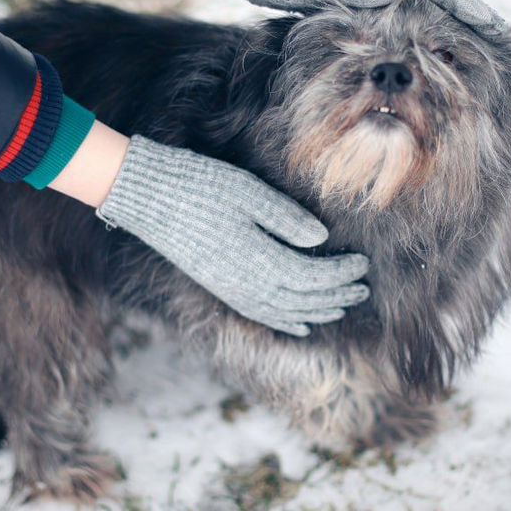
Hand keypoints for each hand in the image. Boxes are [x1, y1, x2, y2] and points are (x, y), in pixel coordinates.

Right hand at [96, 135, 369, 335]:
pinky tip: (300, 324)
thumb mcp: (247, 191)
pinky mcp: (219, 286)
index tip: (363, 262)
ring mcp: (230, 289)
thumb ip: (285, 217)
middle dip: (337, 295)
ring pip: (284, 313)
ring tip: (341, 306)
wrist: (147, 197)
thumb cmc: (198, 186)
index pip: (313, 277)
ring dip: (317, 311)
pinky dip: (286, 322)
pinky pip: (260, 315)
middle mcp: (246, 284)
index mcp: (258, 259)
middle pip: (303, 300)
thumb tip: (321, 238)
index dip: (341, 274)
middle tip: (363, 287)